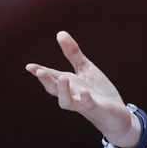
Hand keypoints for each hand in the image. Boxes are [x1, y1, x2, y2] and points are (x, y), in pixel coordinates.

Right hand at [25, 31, 137, 146]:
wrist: (117, 114)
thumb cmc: (99, 92)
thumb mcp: (86, 69)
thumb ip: (73, 53)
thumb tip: (60, 33)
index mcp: (69, 83)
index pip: (51, 77)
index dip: (40, 72)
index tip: (29, 66)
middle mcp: (72, 95)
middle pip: (54, 90)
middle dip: (46, 81)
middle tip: (39, 71)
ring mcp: (83, 104)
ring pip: (67, 101)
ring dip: (63, 90)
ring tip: (62, 77)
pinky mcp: (97, 109)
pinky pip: (88, 105)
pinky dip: (85, 99)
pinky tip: (83, 91)